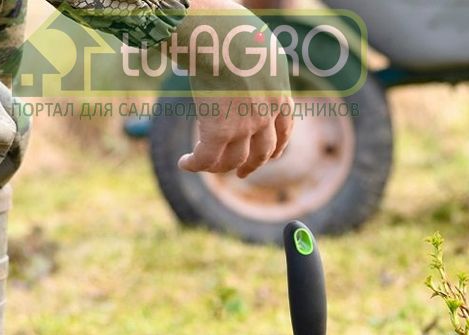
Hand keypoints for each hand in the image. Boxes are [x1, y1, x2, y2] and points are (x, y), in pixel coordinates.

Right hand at [174, 0, 294, 175]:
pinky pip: (207, 158)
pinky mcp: (219, 130)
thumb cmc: (231, 27)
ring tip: (203, 165)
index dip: (276, 147)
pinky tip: (184, 163)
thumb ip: (259, 59)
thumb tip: (250, 57)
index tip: (270, 156)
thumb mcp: (258, 43)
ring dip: (219, 167)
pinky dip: (195, 164)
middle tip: (241, 173)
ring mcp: (245, 125)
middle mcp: (266, 114)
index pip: (284, 129)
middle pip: (263, 151)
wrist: (218, 32)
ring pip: (235, 160)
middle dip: (252, 165)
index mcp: (279, 93)